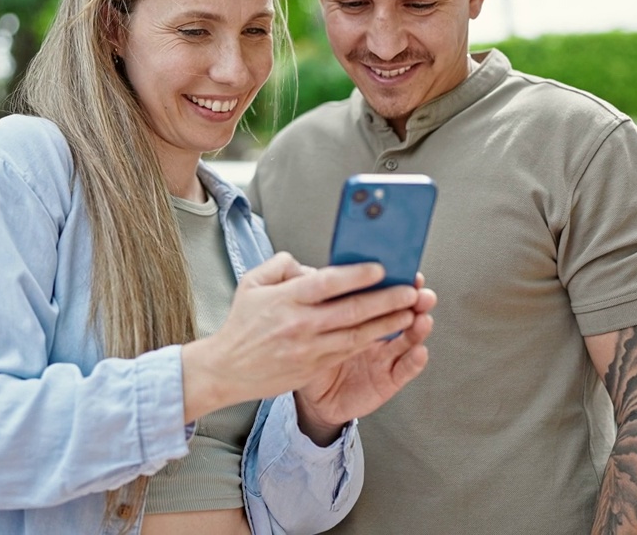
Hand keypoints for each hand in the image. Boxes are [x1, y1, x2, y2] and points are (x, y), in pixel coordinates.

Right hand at [181, 253, 421, 422]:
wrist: (226, 369)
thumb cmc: (242, 323)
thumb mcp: (253, 283)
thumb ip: (282, 266)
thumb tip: (312, 266)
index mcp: (285, 300)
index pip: (327, 283)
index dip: (356, 275)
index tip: (379, 268)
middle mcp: (299, 325)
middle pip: (351, 311)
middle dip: (386, 300)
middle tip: (410, 290)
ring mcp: (308, 350)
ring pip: (356, 336)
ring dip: (387, 324)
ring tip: (409, 313)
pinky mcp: (312, 369)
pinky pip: (347, 353)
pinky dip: (370, 342)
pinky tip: (387, 333)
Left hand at [294, 276, 435, 444]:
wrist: (313, 397)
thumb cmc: (311, 358)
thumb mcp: (312, 327)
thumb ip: (319, 303)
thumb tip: (312, 272)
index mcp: (362, 316)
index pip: (383, 294)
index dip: (398, 283)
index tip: (406, 272)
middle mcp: (378, 333)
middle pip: (403, 313)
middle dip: (416, 302)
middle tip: (420, 294)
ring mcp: (385, 356)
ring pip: (408, 339)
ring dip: (418, 328)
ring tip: (421, 320)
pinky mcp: (388, 380)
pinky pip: (404, 370)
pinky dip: (414, 361)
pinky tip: (419, 351)